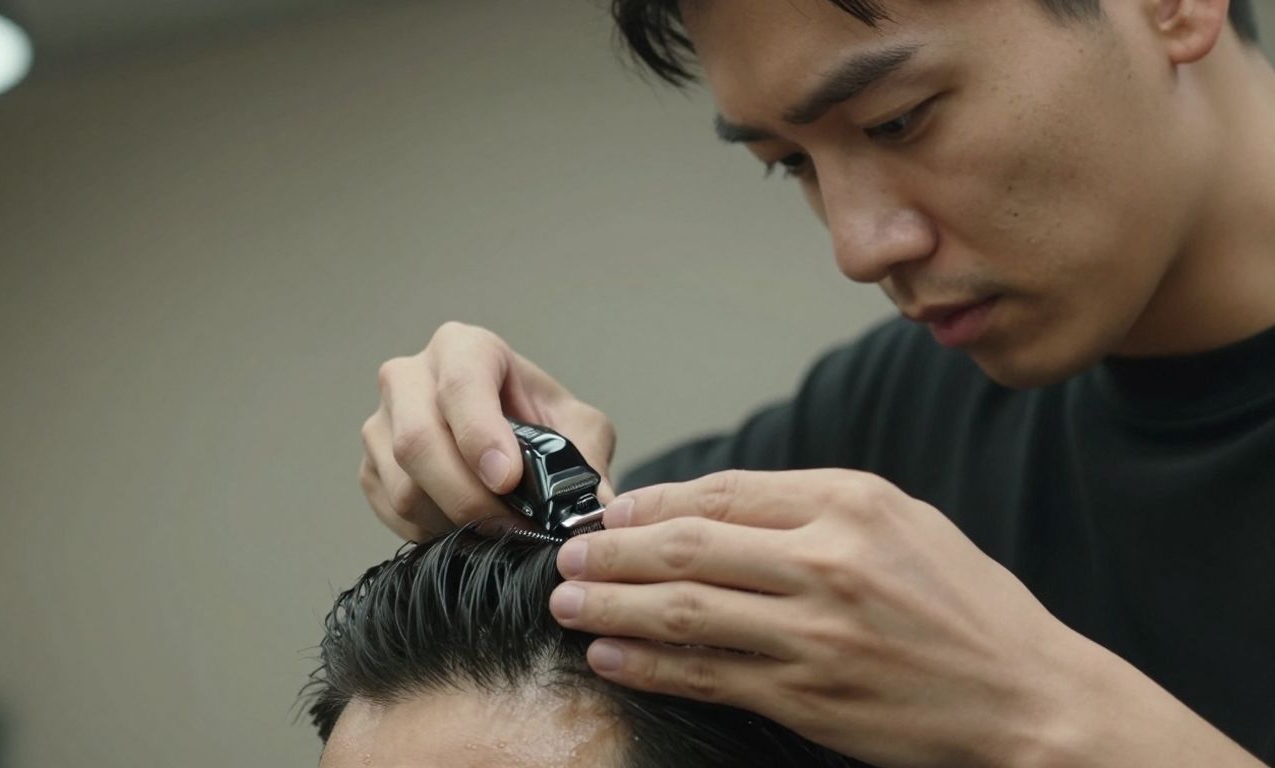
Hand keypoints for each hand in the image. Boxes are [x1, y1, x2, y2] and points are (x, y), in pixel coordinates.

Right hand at [361, 321, 615, 539]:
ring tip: (499, 531)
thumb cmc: (538, 421)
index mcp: (463, 349)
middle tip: (512, 528)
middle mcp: (410, 377)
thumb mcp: (578, 426)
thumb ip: (587, 458)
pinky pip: (392, 512)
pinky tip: (467, 529)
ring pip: (403, 486)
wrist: (505, 439)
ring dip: (454, 521)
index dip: (480, 436)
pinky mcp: (370, 469)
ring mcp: (381, 424)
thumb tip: (595, 509)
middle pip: (417, 441)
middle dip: (468, 495)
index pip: (460, 385)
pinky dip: (432, 533)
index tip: (507, 480)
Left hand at [548, 469, 1094, 767]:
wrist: (1029, 698)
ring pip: (685, 611)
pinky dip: (650, 664)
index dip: (654, 503)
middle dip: (612, 551)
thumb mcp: (905, 522)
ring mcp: (816, 634)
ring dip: (613, 606)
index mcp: (851, 504)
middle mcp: (828, 562)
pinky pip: (708, 675)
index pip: (724, 492)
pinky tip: (612, 656)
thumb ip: (816, 505)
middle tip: (567, 554)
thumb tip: (718, 507)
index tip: (612, 512)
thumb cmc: (967, 605)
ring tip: (568, 601)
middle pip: (688, 548)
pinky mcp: (809, 697)